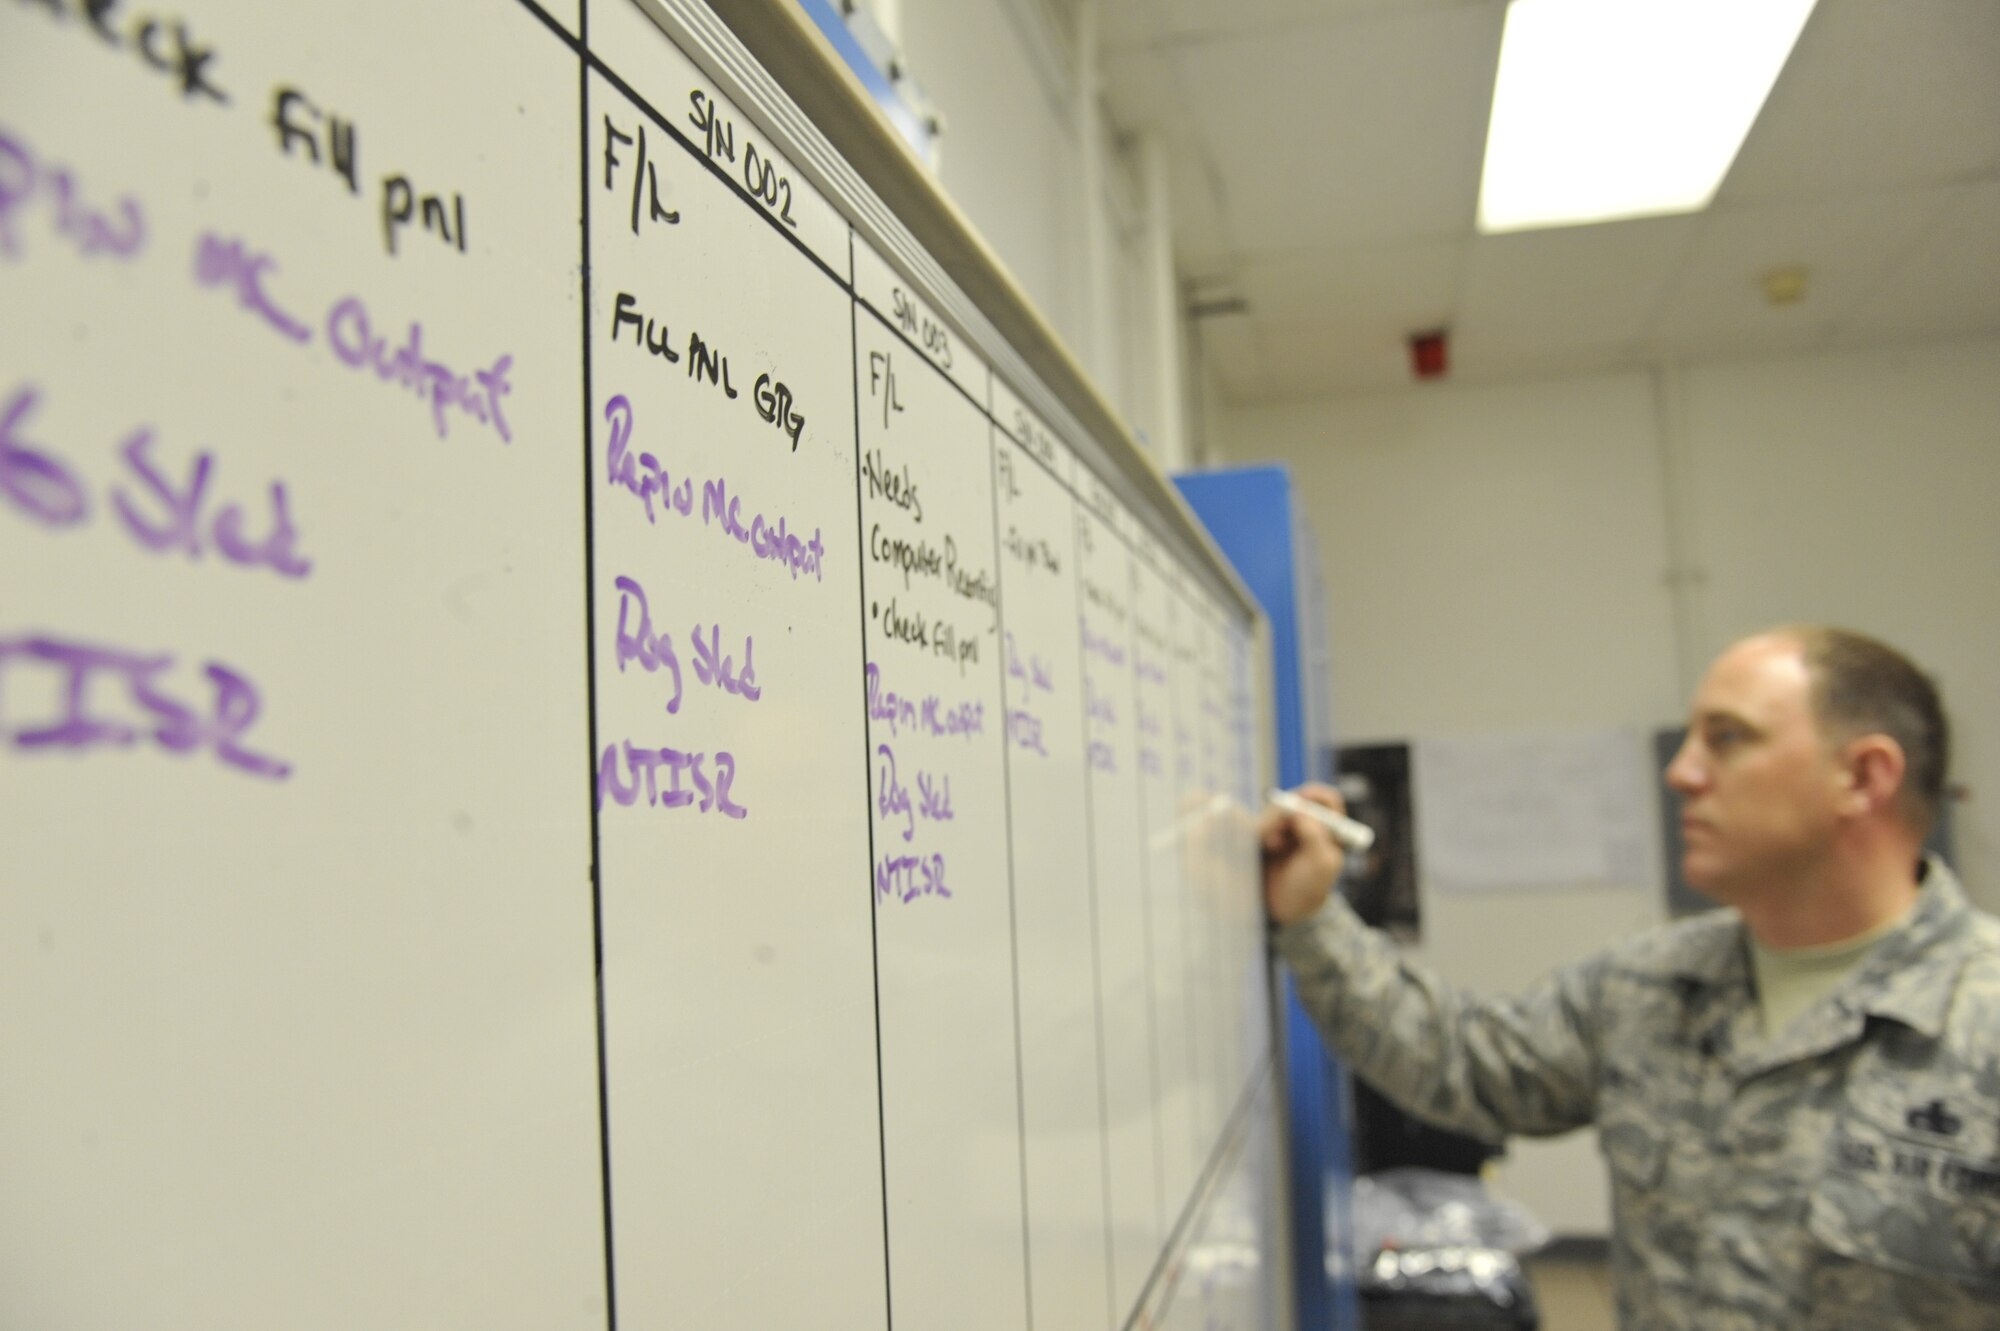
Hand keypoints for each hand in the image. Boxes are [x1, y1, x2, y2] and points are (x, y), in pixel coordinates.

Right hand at [1261, 782, 1345, 925]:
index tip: (1303, 801)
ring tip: (1273, 847)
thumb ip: (1315, 835)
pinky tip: (1265, 848)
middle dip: (1287, 812)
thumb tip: (1301, 810)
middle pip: (1296, 800)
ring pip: (1275, 811)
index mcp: (1329, 828)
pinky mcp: (1265, 836)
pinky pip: (1260, 823)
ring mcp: (1285, 829)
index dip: (1315, 795)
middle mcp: (1307, 824)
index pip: (1326, 800)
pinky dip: (1261, 832)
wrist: (1284, 909)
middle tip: (1282, 830)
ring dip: (1272, 825)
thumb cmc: (1310, 888)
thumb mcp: (1322, 864)